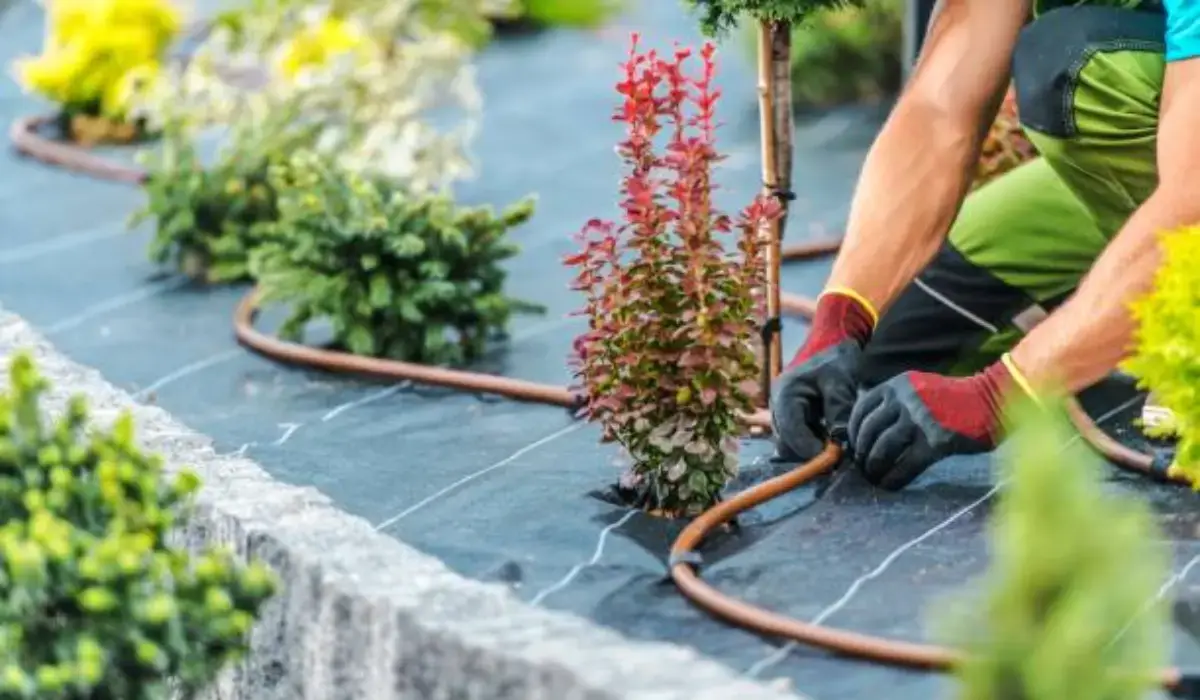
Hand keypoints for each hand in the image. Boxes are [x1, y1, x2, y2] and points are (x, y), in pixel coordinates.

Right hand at [771, 290, 875, 460]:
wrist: (834, 342)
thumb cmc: (836, 358)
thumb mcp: (840, 382)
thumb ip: (838, 410)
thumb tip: (841, 442)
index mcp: (785, 394)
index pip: (791, 432)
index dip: (809, 450)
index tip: (833, 460)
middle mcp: (778, 405)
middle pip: (786, 443)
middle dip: (809, 454)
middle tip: (838, 458)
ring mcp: (783, 412)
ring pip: (791, 444)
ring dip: (811, 450)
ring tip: (836, 449)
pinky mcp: (792, 416)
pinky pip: (798, 438)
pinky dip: (813, 442)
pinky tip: (831, 440)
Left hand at [847, 357, 1019, 489]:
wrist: (992, 400)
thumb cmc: (955, 399)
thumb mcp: (919, 389)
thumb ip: (895, 402)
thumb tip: (867, 429)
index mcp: (897, 385)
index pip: (861, 409)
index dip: (853, 432)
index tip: (855, 447)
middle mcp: (904, 399)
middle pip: (869, 431)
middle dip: (863, 454)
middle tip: (864, 467)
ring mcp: (919, 420)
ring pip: (883, 449)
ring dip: (875, 468)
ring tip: (876, 478)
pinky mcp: (935, 442)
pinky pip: (905, 465)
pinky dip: (894, 478)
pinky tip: (892, 486)